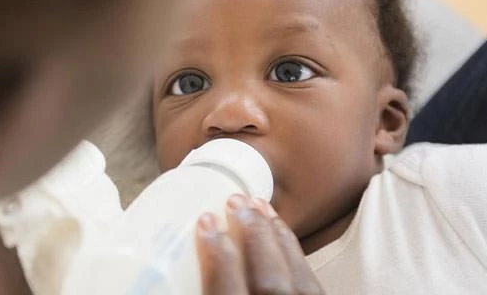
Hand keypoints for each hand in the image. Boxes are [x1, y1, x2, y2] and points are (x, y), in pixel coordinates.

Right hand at [196, 195, 323, 294]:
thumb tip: (174, 272)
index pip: (227, 290)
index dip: (217, 253)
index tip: (207, 222)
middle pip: (269, 278)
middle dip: (253, 234)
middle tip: (236, 201)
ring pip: (297, 277)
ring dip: (276, 236)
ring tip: (259, 205)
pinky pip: (311, 280)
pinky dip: (294, 251)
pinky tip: (282, 233)